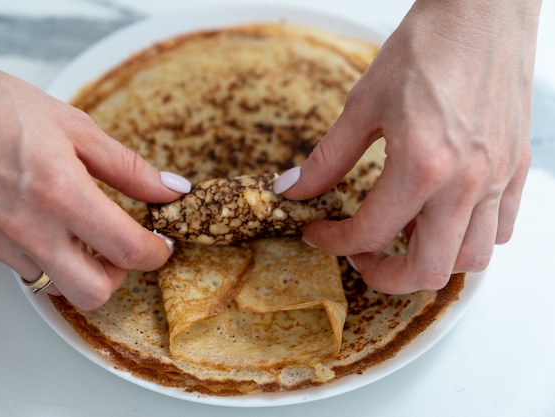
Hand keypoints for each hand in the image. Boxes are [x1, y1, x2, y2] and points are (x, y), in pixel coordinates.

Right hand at [0, 43, 188, 309]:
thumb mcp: (75, 127)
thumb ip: (128, 167)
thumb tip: (170, 190)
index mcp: (60, 192)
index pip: (127, 249)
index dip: (155, 252)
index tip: (160, 244)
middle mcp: (26, 228)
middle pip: (92, 294)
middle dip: (117, 276)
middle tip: (117, 246)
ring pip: (51, 282)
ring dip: (72, 262)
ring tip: (67, 221)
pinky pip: (14, 263)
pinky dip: (32, 249)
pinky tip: (27, 215)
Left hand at [275, 0, 540, 293]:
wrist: (483, 10)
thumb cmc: (427, 47)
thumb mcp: (363, 103)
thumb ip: (327, 158)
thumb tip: (293, 190)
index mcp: (422, 166)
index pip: (370, 233)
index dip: (334, 242)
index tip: (318, 232)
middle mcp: (465, 183)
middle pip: (428, 270)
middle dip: (385, 275)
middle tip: (360, 255)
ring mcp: (497, 179)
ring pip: (471, 259)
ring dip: (430, 261)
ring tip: (402, 236)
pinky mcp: (516, 168)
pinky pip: (501, 228)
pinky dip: (469, 238)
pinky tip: (443, 216)